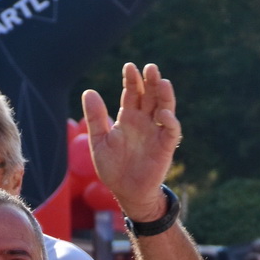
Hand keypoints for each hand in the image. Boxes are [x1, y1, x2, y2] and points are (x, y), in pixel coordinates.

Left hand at [82, 62, 180, 225]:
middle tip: (149, 68)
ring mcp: (156, 132)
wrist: (126, 193)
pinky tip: (163, 113)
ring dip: (164, 94)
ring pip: (164, 107)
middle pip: (150, 95)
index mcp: (128, 118)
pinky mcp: (166, 146)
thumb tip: (88, 91)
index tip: (129, 67)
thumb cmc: (113, 168)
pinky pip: (171, 130)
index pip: (132, 93)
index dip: (132, 80)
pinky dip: (169, 120)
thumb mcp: (99, 142)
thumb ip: (95, 118)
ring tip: (162, 82)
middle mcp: (144, 121)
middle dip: (151, 81)